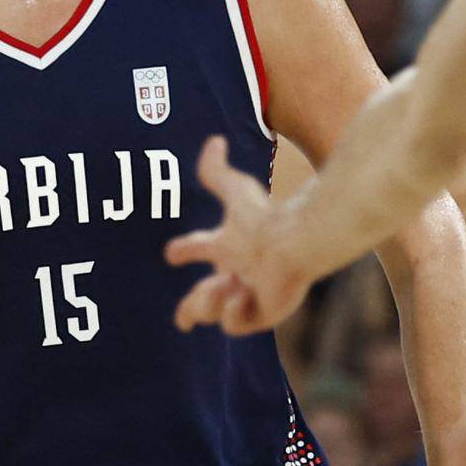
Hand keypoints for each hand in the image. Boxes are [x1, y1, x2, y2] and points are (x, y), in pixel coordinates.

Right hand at [164, 136, 311, 334]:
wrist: (295, 242)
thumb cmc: (266, 217)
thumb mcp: (236, 191)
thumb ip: (217, 171)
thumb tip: (214, 140)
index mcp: (230, 246)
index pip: (201, 247)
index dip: (183, 249)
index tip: (170, 253)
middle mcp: (239, 272)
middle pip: (204, 297)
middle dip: (190, 308)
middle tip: (183, 319)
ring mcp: (250, 295)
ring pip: (213, 311)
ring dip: (209, 300)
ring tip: (227, 284)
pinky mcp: (262, 315)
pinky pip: (234, 324)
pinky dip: (232, 310)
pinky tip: (243, 292)